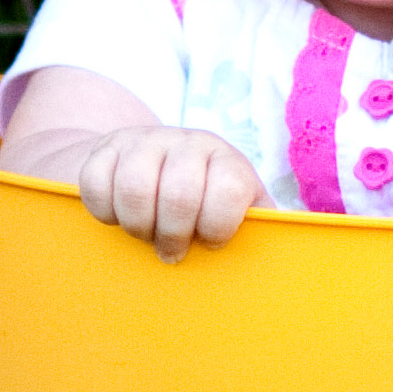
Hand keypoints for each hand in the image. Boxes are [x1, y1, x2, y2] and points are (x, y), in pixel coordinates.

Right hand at [74, 122, 264, 263]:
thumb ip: (264, 228)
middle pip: (179, 194)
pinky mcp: (105, 148)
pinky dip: (104, 211)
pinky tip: (118, 217)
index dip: (218, 227)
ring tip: (144, 234)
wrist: (154, 165)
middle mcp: (188, 143)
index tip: (211, 242)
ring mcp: (144, 141)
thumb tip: (297, 250)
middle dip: (172, 235)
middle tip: (171, 250)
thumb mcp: (241, 211)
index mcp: (228, 161)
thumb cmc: (206, 207)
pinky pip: (95, 182)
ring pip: (133, 188)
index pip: (229, 190)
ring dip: (137, 225)